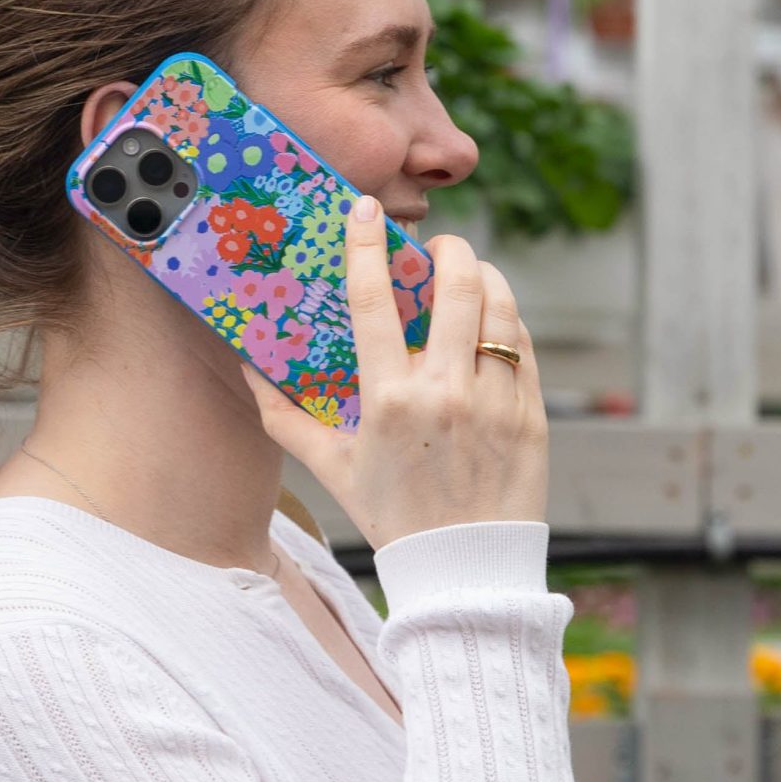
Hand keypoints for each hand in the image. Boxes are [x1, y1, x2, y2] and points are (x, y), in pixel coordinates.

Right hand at [244, 197, 546, 551]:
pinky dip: (507, 320)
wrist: (464, 572)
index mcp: (390, 401)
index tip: (364, 209)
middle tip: (435, 247)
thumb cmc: (393, 516)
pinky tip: (492, 321)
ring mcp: (495, 402)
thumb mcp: (331, 469)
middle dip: (446, 249)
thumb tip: (248, 369)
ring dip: (484, 276)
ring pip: (498, 305)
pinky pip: (523, 344)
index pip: (374, 301)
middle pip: (454, 285)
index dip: (366, 246)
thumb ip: (284, 418)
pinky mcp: (532, 414)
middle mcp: (445, 393)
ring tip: (468, 275)